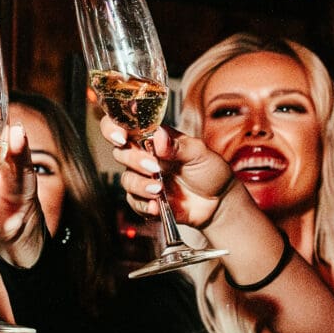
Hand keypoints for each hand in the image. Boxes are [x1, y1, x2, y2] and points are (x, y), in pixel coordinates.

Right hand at [108, 122, 230, 227]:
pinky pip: (134, 202)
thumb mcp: (199, 152)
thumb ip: (178, 145)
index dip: (114, 128)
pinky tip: (156, 206)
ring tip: (159, 190)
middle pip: (121, 153)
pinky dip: (143, 205)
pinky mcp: (146, 200)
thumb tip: (158, 136)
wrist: (219, 201)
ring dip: (139, 184)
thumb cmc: (209, 170)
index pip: (126, 126)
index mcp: (154, 138)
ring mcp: (144, 179)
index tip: (122, 137)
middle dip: (133, 159)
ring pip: (126, 179)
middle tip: (154, 167)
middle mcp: (145, 156)